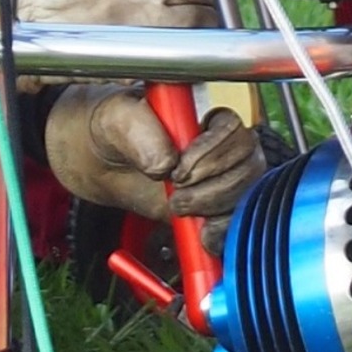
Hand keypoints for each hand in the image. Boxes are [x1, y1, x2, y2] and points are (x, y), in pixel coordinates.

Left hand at [44, 84, 266, 253]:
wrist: (103, 160)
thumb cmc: (114, 127)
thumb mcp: (118, 119)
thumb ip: (140, 132)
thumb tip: (165, 163)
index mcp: (203, 115)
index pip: (233, 129)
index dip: (212, 152)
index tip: (179, 169)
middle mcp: (221, 146)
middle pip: (248, 165)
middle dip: (213, 187)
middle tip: (177, 193)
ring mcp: (220, 178)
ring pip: (247, 195)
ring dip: (216, 209)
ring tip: (179, 209)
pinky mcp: (214, 209)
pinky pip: (237, 223)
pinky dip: (224, 234)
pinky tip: (201, 236)